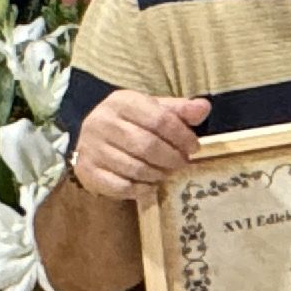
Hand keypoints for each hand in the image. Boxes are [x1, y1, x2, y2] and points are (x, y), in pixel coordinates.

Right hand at [70, 89, 206, 199]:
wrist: (95, 138)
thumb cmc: (132, 123)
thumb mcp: (155, 110)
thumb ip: (181, 110)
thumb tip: (204, 108)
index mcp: (121, 101)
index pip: (159, 119)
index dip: (182, 136)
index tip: (194, 147)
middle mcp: (101, 121)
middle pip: (147, 145)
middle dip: (171, 158)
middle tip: (182, 163)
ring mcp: (91, 147)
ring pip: (134, 168)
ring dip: (158, 174)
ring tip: (167, 173)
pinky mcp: (86, 171)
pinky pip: (120, 186)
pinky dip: (140, 189)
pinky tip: (150, 185)